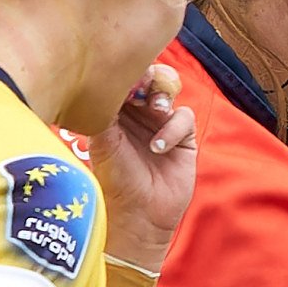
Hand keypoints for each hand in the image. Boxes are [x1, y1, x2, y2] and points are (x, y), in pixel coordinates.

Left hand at [95, 58, 197, 268]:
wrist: (139, 214)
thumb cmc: (115, 180)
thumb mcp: (102, 142)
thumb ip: (105, 110)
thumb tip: (109, 81)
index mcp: (115, 110)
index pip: (122, 78)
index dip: (125, 72)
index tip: (123, 77)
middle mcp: (138, 113)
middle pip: (149, 77)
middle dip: (148, 77)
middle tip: (143, 85)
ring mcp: (162, 124)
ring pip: (169, 90)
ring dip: (162, 95)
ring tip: (155, 109)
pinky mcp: (184, 138)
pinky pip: (184, 117)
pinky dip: (173, 128)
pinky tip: (159, 147)